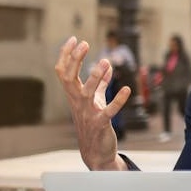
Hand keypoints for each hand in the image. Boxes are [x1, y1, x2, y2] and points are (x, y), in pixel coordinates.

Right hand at [54, 36, 127, 170]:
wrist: (96, 152)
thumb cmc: (94, 123)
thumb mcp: (96, 101)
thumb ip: (100, 84)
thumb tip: (108, 66)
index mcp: (74, 96)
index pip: (63, 73)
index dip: (66, 56)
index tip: (73, 38)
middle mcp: (77, 103)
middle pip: (69, 79)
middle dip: (75, 60)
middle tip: (84, 43)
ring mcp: (87, 114)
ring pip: (86, 93)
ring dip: (95, 77)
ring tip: (105, 62)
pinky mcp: (101, 124)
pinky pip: (108, 111)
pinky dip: (117, 101)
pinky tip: (126, 89)